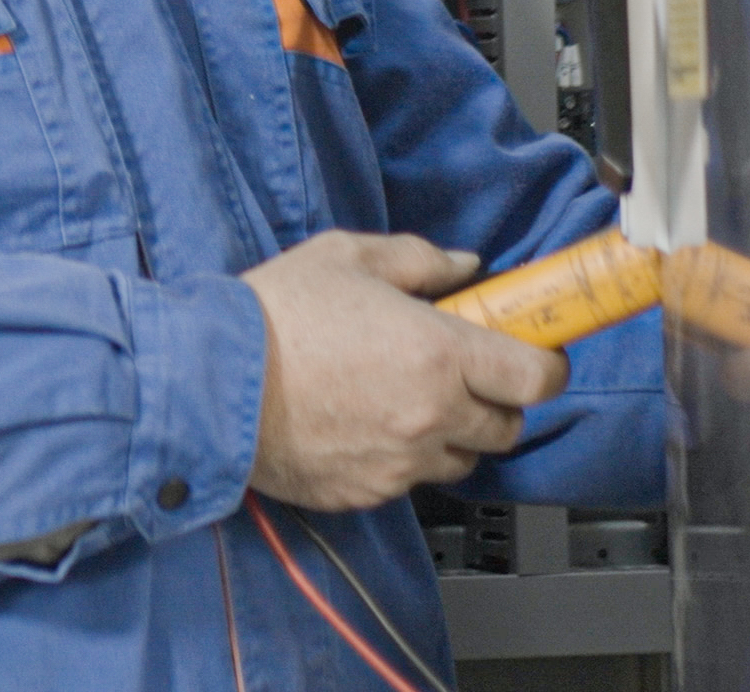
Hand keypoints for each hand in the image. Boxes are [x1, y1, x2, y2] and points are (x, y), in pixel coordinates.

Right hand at [242, 231, 568, 511]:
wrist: (206, 381)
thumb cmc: (270, 316)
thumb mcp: (343, 257)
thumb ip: (416, 258)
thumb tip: (462, 266)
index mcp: (438, 354)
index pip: (538, 379)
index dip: (544, 366)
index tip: (531, 355)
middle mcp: (432, 415)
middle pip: (508, 426)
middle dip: (493, 400)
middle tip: (457, 374)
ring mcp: (401, 461)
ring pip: (461, 459)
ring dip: (448, 434)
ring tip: (401, 402)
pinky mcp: (368, 492)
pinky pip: (408, 481)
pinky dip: (398, 457)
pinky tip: (359, 424)